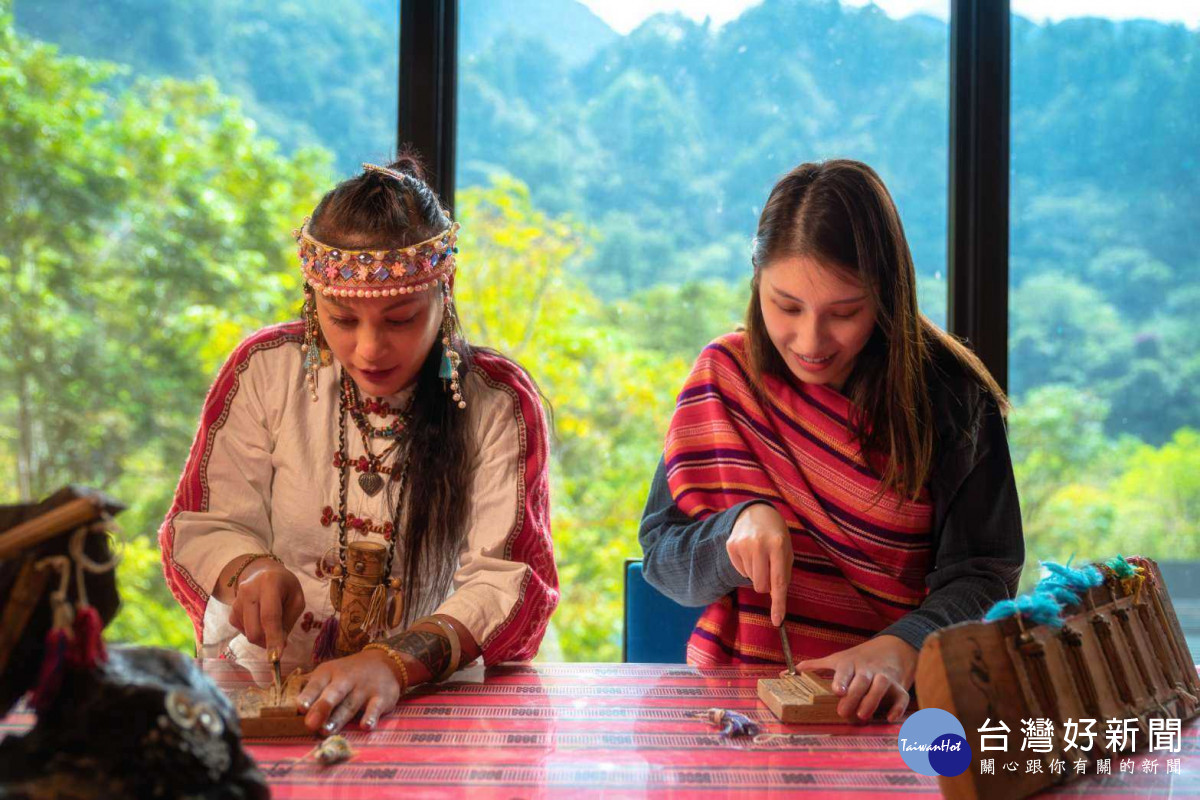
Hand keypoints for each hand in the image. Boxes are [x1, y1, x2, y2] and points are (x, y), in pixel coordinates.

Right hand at [225, 556, 304, 657]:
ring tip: (272, 621)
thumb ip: (288, 622)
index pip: (269, 616)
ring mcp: (236, 601)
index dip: (273, 638)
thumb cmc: (285, 586)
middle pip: (254, 630)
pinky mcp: (231, 611)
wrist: (263, 572)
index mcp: (269, 583)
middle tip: (281, 641)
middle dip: (268, 642)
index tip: (277, 657)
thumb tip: (277, 647)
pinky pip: (242, 631)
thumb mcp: (296, 599)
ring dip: (263, 637)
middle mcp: (248, 590)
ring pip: (248, 634)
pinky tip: (260, 619)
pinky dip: (254, 632)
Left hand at [297, 650, 402, 733]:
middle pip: (334, 693)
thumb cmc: (350, 673)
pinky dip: (371, 716)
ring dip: (339, 718)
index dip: (308, 695)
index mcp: (330, 673)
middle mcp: (347, 679)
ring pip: (351, 704)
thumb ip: (311, 687)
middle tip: (310, 724)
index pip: (317, 684)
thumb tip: (285, 704)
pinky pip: (376, 708)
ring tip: (327, 731)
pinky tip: (366, 726)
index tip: (300, 707)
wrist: (386, 663)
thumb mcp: (330, 673)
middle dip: (322, 707)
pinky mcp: (382, 697)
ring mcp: (365, 688)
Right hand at [726, 503, 792, 625]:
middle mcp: (759, 544)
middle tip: (768, 568)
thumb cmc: (776, 536)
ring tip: (759, 556)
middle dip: (766, 584)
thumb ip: (783, 574)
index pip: (778, 581)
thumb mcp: (787, 551)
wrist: (756, 513)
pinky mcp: (731, 546)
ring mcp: (742, 544)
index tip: (776, 621)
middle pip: (761, 585)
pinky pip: (740, 571)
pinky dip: (746, 567)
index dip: (778, 603)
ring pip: (750, 579)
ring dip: (756, 573)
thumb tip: (775, 598)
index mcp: (778, 546)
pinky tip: (749, 553)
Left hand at [794, 635, 917, 722]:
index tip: (837, 691)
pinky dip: (897, 707)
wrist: (892, 649)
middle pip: (862, 680)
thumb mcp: (837, 659)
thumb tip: (787, 672)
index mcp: (850, 663)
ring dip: (873, 700)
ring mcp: (885, 677)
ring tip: (862, 715)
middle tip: (844, 712)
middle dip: (854, 696)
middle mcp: (868, 669)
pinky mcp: (899, 687)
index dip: (841, 680)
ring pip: (881, 685)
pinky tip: (889, 718)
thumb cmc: (858, 659)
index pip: (845, 669)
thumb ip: (815, 667)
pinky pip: (901, 697)